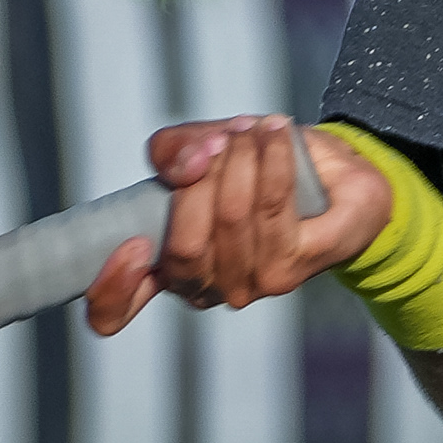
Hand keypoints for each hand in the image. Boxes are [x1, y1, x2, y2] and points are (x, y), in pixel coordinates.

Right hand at [83, 116, 388, 336]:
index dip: (111, 287)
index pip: (113, 312)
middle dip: (201, 177)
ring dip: (242, 159)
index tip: (131, 244)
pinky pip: (273, 207)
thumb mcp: (197, 146)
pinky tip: (275, 134)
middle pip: (185, 245)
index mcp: (165, 269)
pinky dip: (272, 160)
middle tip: (220, 139)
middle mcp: (204, 289)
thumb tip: (186, 164)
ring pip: (232, 219)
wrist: (330, 173)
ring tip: (252, 129)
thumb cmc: (254, 166)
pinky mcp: (293, 268)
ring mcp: (250, 285)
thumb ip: (173, 151)